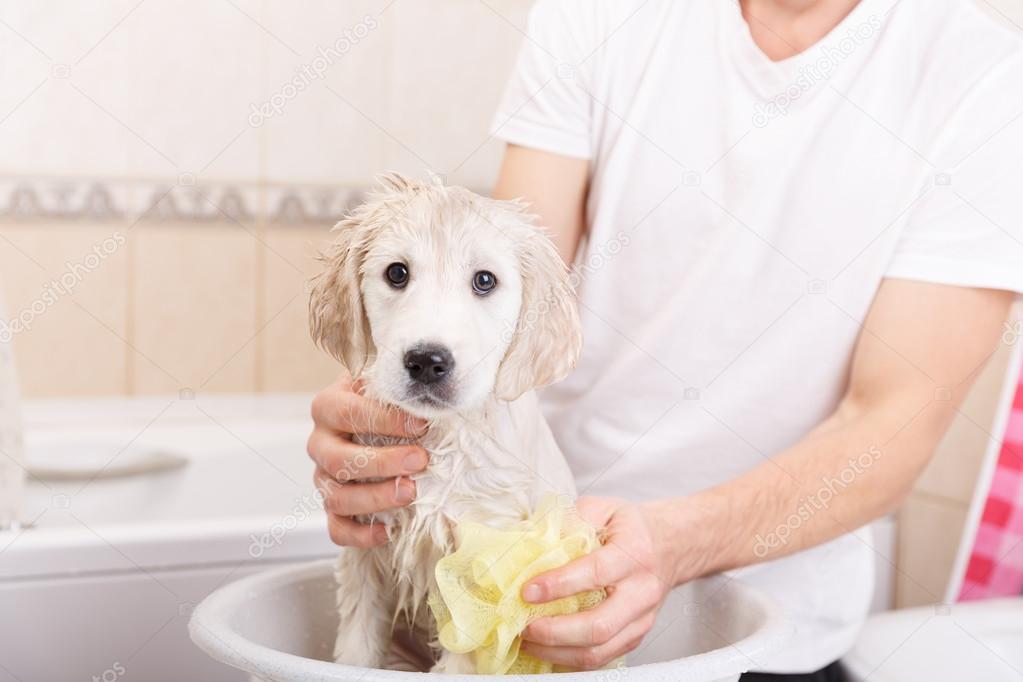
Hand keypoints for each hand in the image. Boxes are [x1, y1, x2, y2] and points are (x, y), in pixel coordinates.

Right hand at [308, 371, 427, 547]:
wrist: (368, 421)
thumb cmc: (383, 401)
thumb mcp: (385, 383)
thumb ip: (397, 384)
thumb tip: (429, 389)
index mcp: (328, 407)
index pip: (347, 412)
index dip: (384, 420)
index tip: (421, 425)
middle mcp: (320, 443)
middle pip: (339, 460)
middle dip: (382, 462)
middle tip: (420, 461)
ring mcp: (323, 477)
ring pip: (337, 497)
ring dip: (375, 498)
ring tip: (410, 493)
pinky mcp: (332, 507)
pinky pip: (336, 528)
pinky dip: (360, 535)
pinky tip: (389, 531)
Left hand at [519, 496, 682, 669]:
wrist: (670, 545)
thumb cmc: (631, 527)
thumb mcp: (603, 507)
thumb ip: (572, 519)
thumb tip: (535, 539)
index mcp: (634, 553)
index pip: (595, 573)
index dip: (558, 585)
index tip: (526, 591)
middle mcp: (642, 591)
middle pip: (598, 626)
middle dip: (554, 631)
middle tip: (523, 625)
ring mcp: (642, 619)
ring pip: (599, 651)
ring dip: (557, 652)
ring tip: (528, 641)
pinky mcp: (636, 636)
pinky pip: (602, 658)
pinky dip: (570, 660)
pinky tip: (547, 649)